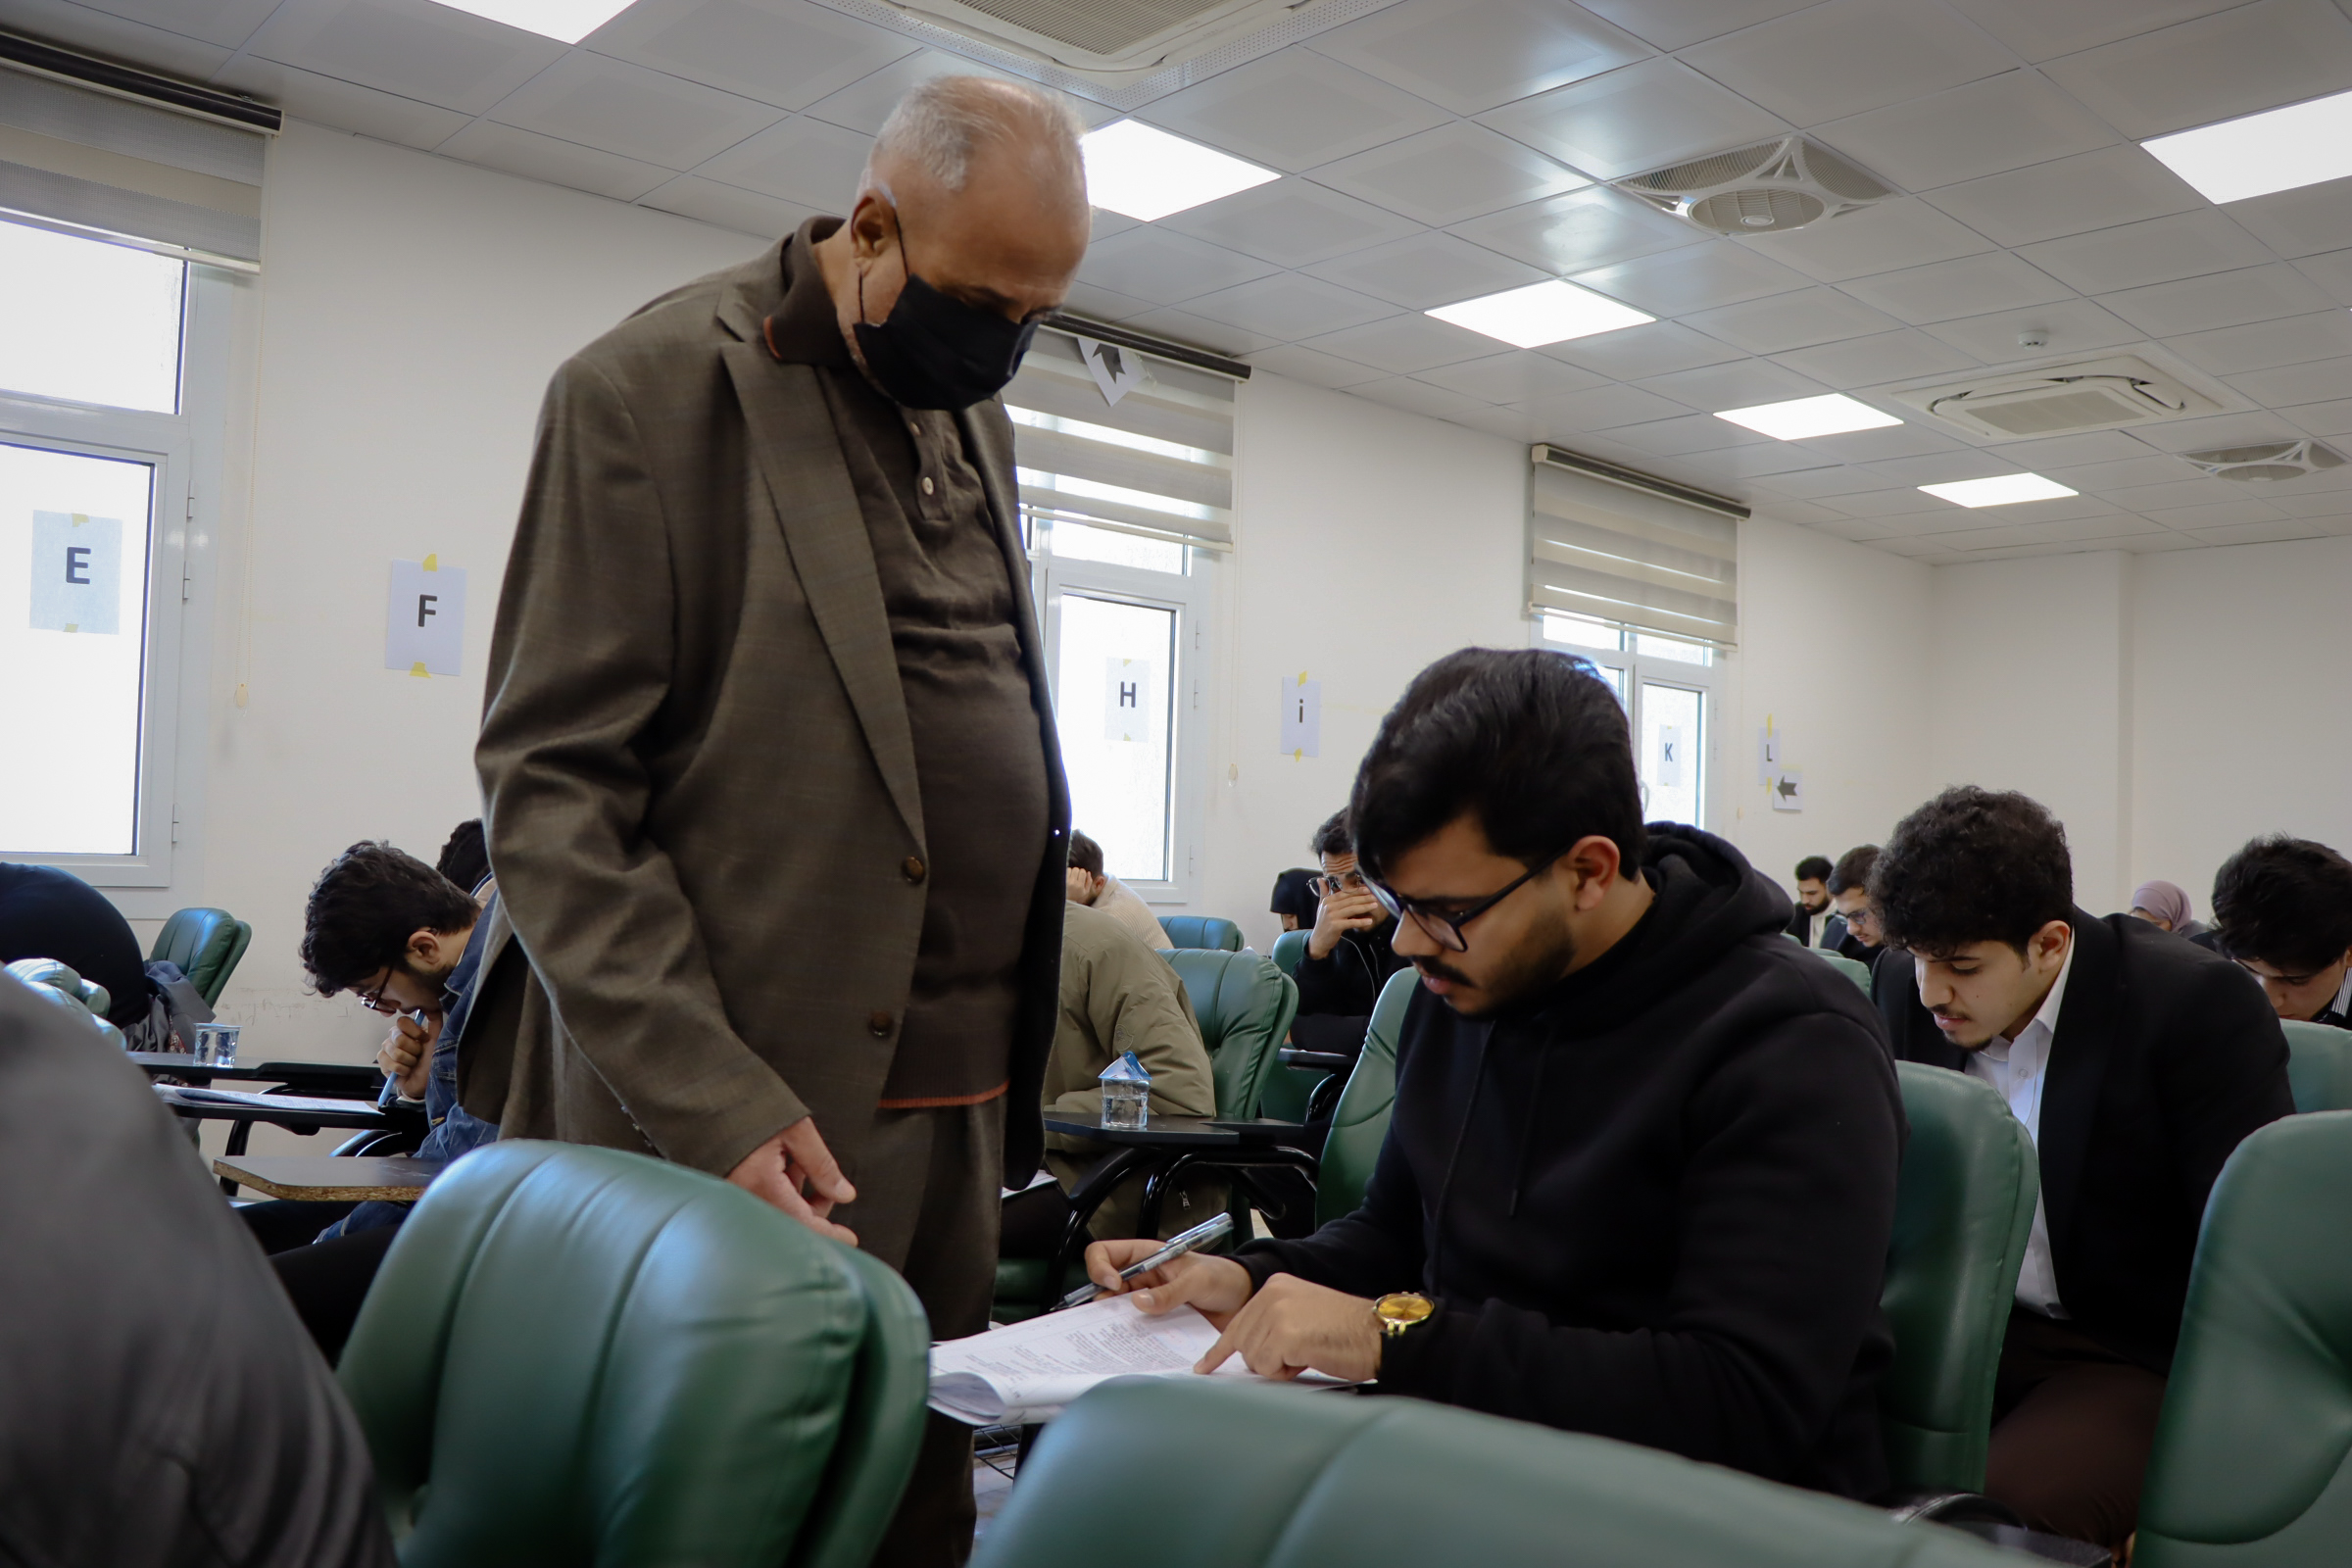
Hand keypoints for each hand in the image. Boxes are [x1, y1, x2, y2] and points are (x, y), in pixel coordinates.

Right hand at [374, 1013, 436, 1100]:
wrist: (427, 1081)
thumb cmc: (433, 1059)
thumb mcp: (437, 1038)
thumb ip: (435, 1021)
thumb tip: (432, 1004)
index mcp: (408, 1029)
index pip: (402, 1022)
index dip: (414, 1033)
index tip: (425, 1040)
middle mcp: (395, 1036)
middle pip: (399, 1038)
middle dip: (414, 1050)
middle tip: (419, 1055)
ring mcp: (387, 1049)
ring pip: (395, 1052)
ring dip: (410, 1061)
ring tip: (414, 1064)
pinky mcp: (382, 1062)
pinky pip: (390, 1064)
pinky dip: (403, 1070)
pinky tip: (406, 1071)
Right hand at [728, 1117, 858, 1243]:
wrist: (709, 1100)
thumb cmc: (750, 1109)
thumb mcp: (796, 1131)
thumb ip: (822, 1166)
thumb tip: (844, 1194)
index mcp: (763, 1186)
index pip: (803, 1225)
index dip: (830, 1235)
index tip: (849, 1239)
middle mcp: (745, 1199)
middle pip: (790, 1223)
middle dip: (815, 1211)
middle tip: (827, 1190)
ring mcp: (735, 1197)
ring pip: (776, 1214)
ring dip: (797, 1201)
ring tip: (799, 1168)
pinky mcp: (729, 1191)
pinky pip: (761, 1204)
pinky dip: (780, 1194)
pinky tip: (783, 1171)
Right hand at [1083, 1237, 1253, 1324]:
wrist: (1242, 1301)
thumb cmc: (1222, 1277)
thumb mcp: (1197, 1280)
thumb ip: (1170, 1291)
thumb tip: (1139, 1302)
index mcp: (1146, 1256)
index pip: (1105, 1253)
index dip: (1100, 1267)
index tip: (1113, 1285)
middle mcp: (1141, 1278)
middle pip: (1103, 1287)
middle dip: (1102, 1301)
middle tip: (1110, 1316)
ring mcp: (1147, 1302)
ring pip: (1117, 1312)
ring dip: (1117, 1323)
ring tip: (1122, 1334)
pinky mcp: (1156, 1323)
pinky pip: (1137, 1331)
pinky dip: (1134, 1338)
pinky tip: (1139, 1345)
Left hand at [1193, 1272, 1380, 1382]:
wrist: (1377, 1333)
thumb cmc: (1347, 1331)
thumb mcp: (1302, 1316)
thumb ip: (1273, 1325)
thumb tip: (1249, 1353)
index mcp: (1275, 1286)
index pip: (1238, 1322)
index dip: (1221, 1350)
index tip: (1205, 1366)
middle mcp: (1271, 1294)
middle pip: (1243, 1346)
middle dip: (1267, 1360)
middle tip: (1299, 1353)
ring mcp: (1276, 1313)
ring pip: (1254, 1360)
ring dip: (1279, 1366)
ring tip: (1308, 1352)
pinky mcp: (1284, 1334)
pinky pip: (1269, 1368)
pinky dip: (1286, 1372)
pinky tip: (1308, 1357)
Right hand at [1308, 889, 1382, 959]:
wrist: (1318, 939)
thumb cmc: (1322, 922)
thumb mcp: (1321, 906)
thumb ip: (1323, 892)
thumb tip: (1321, 879)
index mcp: (1328, 900)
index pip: (1345, 893)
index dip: (1357, 891)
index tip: (1367, 889)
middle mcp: (1329, 906)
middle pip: (1350, 900)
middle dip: (1364, 898)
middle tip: (1374, 896)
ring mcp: (1332, 916)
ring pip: (1352, 909)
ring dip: (1365, 907)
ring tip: (1375, 905)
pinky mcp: (1336, 926)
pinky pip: (1351, 922)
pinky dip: (1361, 921)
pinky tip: (1369, 921)